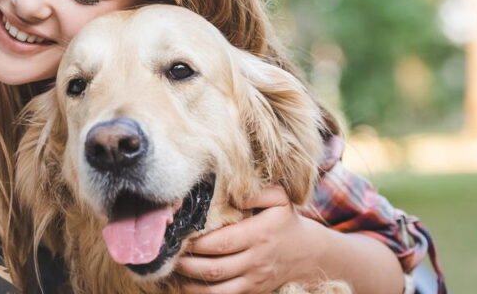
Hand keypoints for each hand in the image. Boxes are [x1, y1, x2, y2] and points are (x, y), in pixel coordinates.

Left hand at [175, 185, 321, 293]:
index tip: (180, 235)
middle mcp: (256, 260)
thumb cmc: (285, 221)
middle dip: (187, 263)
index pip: (222, 242)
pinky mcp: (251, 291)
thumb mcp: (279, 198)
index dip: (198, 242)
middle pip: (214, 268)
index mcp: (259, 234)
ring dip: (189, 282)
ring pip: (216, 289)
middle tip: (168, 253)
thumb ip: (256, 192)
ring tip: (172, 270)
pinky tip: (185, 284)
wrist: (308, 253)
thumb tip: (233, 193)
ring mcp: (253, 279)